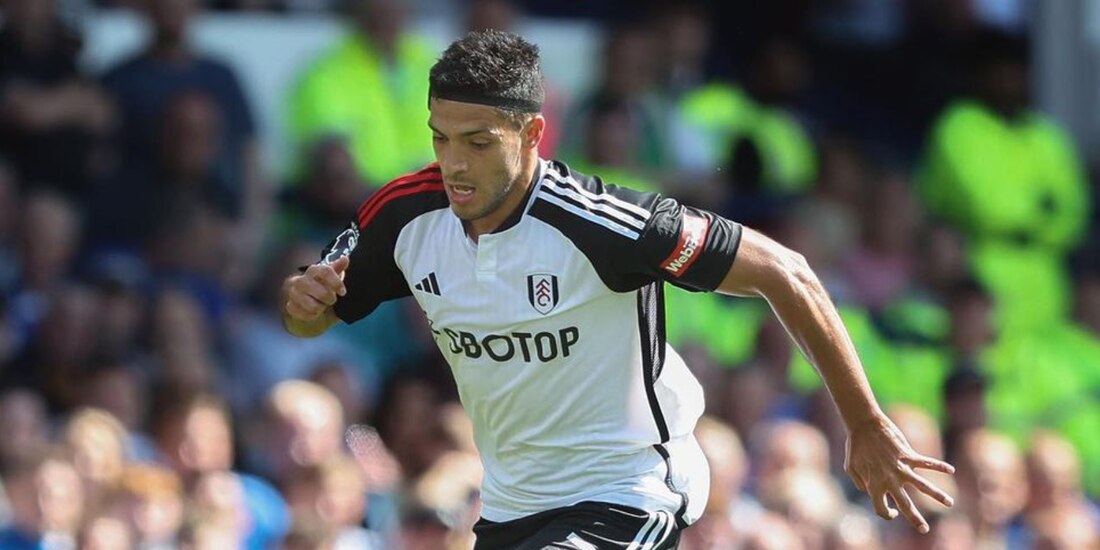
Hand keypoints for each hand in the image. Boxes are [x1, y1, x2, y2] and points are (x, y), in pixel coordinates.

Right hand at [284, 255, 348, 321]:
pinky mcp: (290, 306)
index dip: (336, 282)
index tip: (343, 292)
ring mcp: (293, 293)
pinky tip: (314, 311)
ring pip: (312, 305)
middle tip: (331, 300)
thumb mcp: (331, 276)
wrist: (308, 299)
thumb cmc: (322, 285)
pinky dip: (312, 315)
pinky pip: (304, 315)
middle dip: (329, 298)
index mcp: (312, 271)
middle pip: (320, 292)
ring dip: (321, 308)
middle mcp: (300, 280)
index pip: (325, 272)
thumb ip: (338, 268)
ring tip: (321, 305)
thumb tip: (345, 258)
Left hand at [844, 414, 954, 533]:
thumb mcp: (851, 468)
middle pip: (905, 505)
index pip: (882, 509)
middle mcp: (889, 480)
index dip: (887, 514)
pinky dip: (939, 466)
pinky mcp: (908, 455)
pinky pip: (927, 462)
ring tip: (950, 503)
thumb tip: (869, 491)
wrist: (864, 424)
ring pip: (923, 487)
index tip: (894, 512)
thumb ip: (860, 483)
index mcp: (874, 485)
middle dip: (915, 519)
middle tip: (924, 530)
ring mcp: (901, 468)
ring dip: (938, 496)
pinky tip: (951, 470)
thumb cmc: (855, 446)